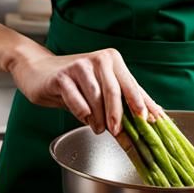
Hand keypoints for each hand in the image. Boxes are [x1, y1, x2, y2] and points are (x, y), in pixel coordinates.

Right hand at [9, 46, 161, 135]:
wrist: (39, 71)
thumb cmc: (75, 83)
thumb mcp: (101, 88)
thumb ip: (125, 100)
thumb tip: (154, 118)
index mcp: (112, 60)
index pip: (131, 85)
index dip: (141, 104)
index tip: (150, 121)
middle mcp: (98, 59)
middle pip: (114, 91)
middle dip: (119, 115)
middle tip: (119, 133)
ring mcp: (79, 66)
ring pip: (96, 97)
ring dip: (99, 118)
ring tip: (99, 128)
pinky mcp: (61, 77)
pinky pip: (76, 100)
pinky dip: (82, 113)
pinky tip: (84, 118)